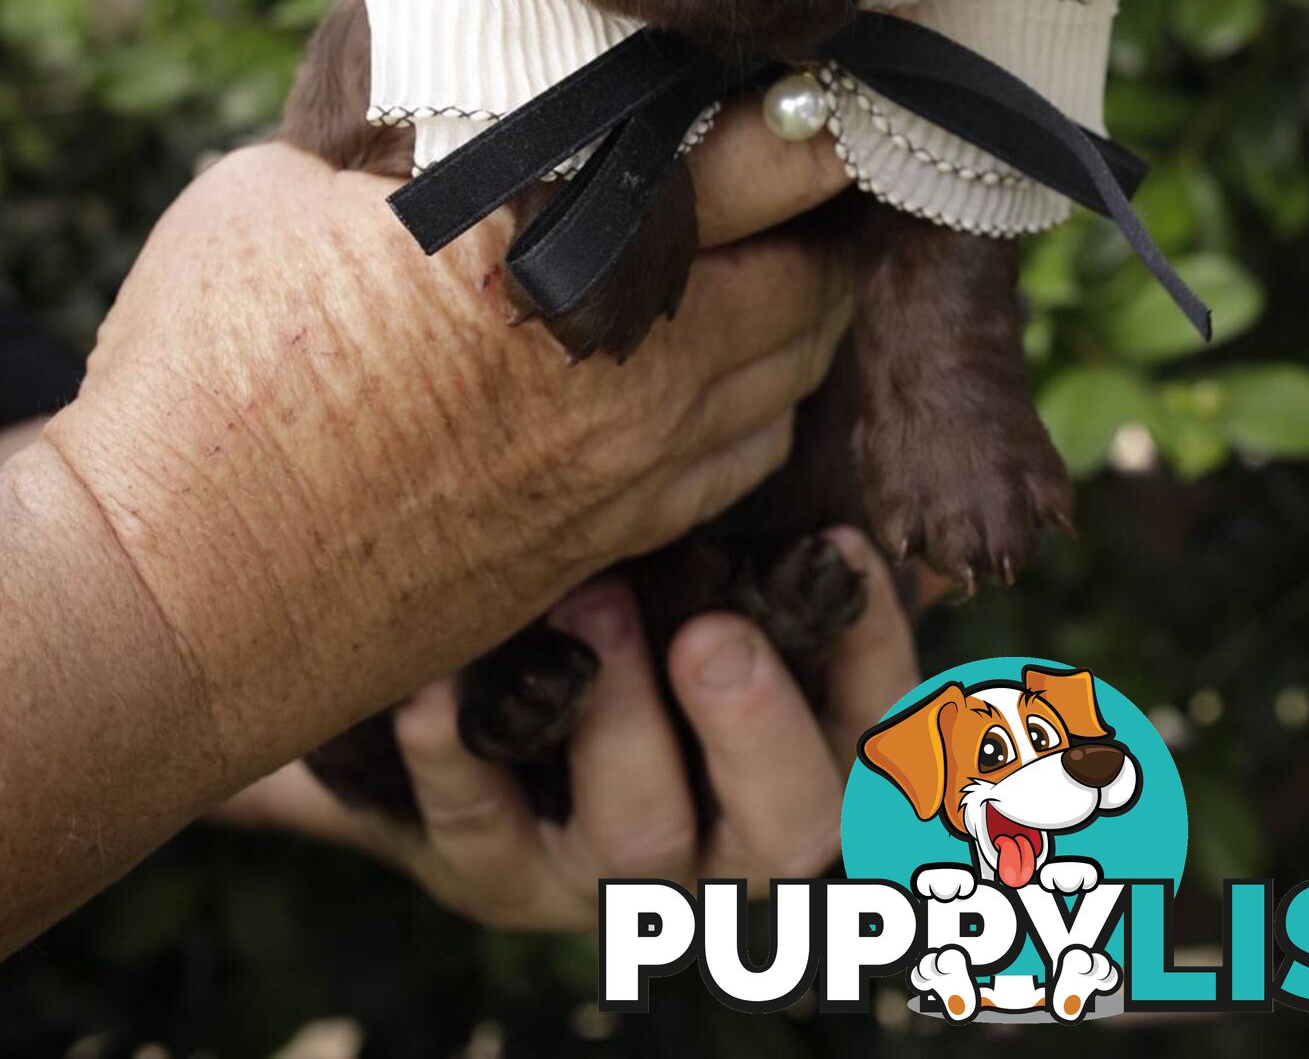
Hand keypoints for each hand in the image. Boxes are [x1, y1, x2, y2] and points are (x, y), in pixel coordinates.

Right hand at [41, 103, 851, 782]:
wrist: (168, 599)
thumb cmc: (203, 373)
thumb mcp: (283, 194)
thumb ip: (394, 147)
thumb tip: (434, 117)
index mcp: (559, 242)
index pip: (763, 161)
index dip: (812, 115)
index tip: (817, 80)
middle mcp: (630, 362)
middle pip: (814, 282)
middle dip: (824, 218)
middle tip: (804, 170)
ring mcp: (623, 470)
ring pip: (791, 385)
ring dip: (802, 318)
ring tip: (777, 263)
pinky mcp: (594, 549)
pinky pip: (736, 469)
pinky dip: (757, 412)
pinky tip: (722, 380)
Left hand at [221, 529, 912, 927]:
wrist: (468, 720)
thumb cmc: (632, 610)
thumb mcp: (709, 578)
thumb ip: (777, 534)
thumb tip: (840, 435)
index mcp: (799, 769)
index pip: (876, 731)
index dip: (873, 648)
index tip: (842, 545)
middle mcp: (723, 843)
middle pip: (791, 826)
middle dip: (755, 724)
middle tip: (710, 635)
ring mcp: (606, 872)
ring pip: (642, 833)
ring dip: (619, 716)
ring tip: (586, 596)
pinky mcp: (492, 874)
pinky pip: (479, 832)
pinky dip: (456, 759)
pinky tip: (433, 691)